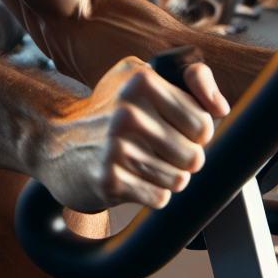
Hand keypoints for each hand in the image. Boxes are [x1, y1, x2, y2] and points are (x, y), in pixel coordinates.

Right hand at [41, 56, 225, 212]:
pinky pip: (159, 198)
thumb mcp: (143, 78)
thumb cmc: (111, 111)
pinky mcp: (108, 180)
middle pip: (194, 156)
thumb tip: (221, 106)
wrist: (57, 142)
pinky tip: (132, 178)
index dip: (197, 133)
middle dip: (183, 159)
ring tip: (145, 164)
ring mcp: (115, 148)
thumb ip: (192, 80)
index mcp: (141, 81)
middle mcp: (127, 112)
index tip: (177, 129)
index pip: (204, 124)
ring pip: (179, 180)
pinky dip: (152, 193)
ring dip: (168, 178)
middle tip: (160, 150)